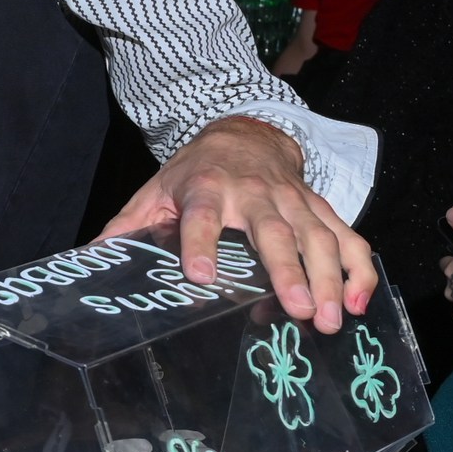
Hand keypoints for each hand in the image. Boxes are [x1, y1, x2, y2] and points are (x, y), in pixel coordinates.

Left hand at [100, 116, 373, 331]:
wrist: (246, 132)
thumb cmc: (197, 170)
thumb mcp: (157, 190)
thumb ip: (129, 224)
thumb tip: (92, 256)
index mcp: (207, 187)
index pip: (202, 216)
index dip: (200, 243)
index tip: (200, 275)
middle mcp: (255, 193)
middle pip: (273, 233)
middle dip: (287, 272)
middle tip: (299, 311)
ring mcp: (293, 200)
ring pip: (317, 238)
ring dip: (329, 279)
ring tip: (331, 319)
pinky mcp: (319, 207)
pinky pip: (346, 236)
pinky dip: (358, 267)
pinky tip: (360, 300)